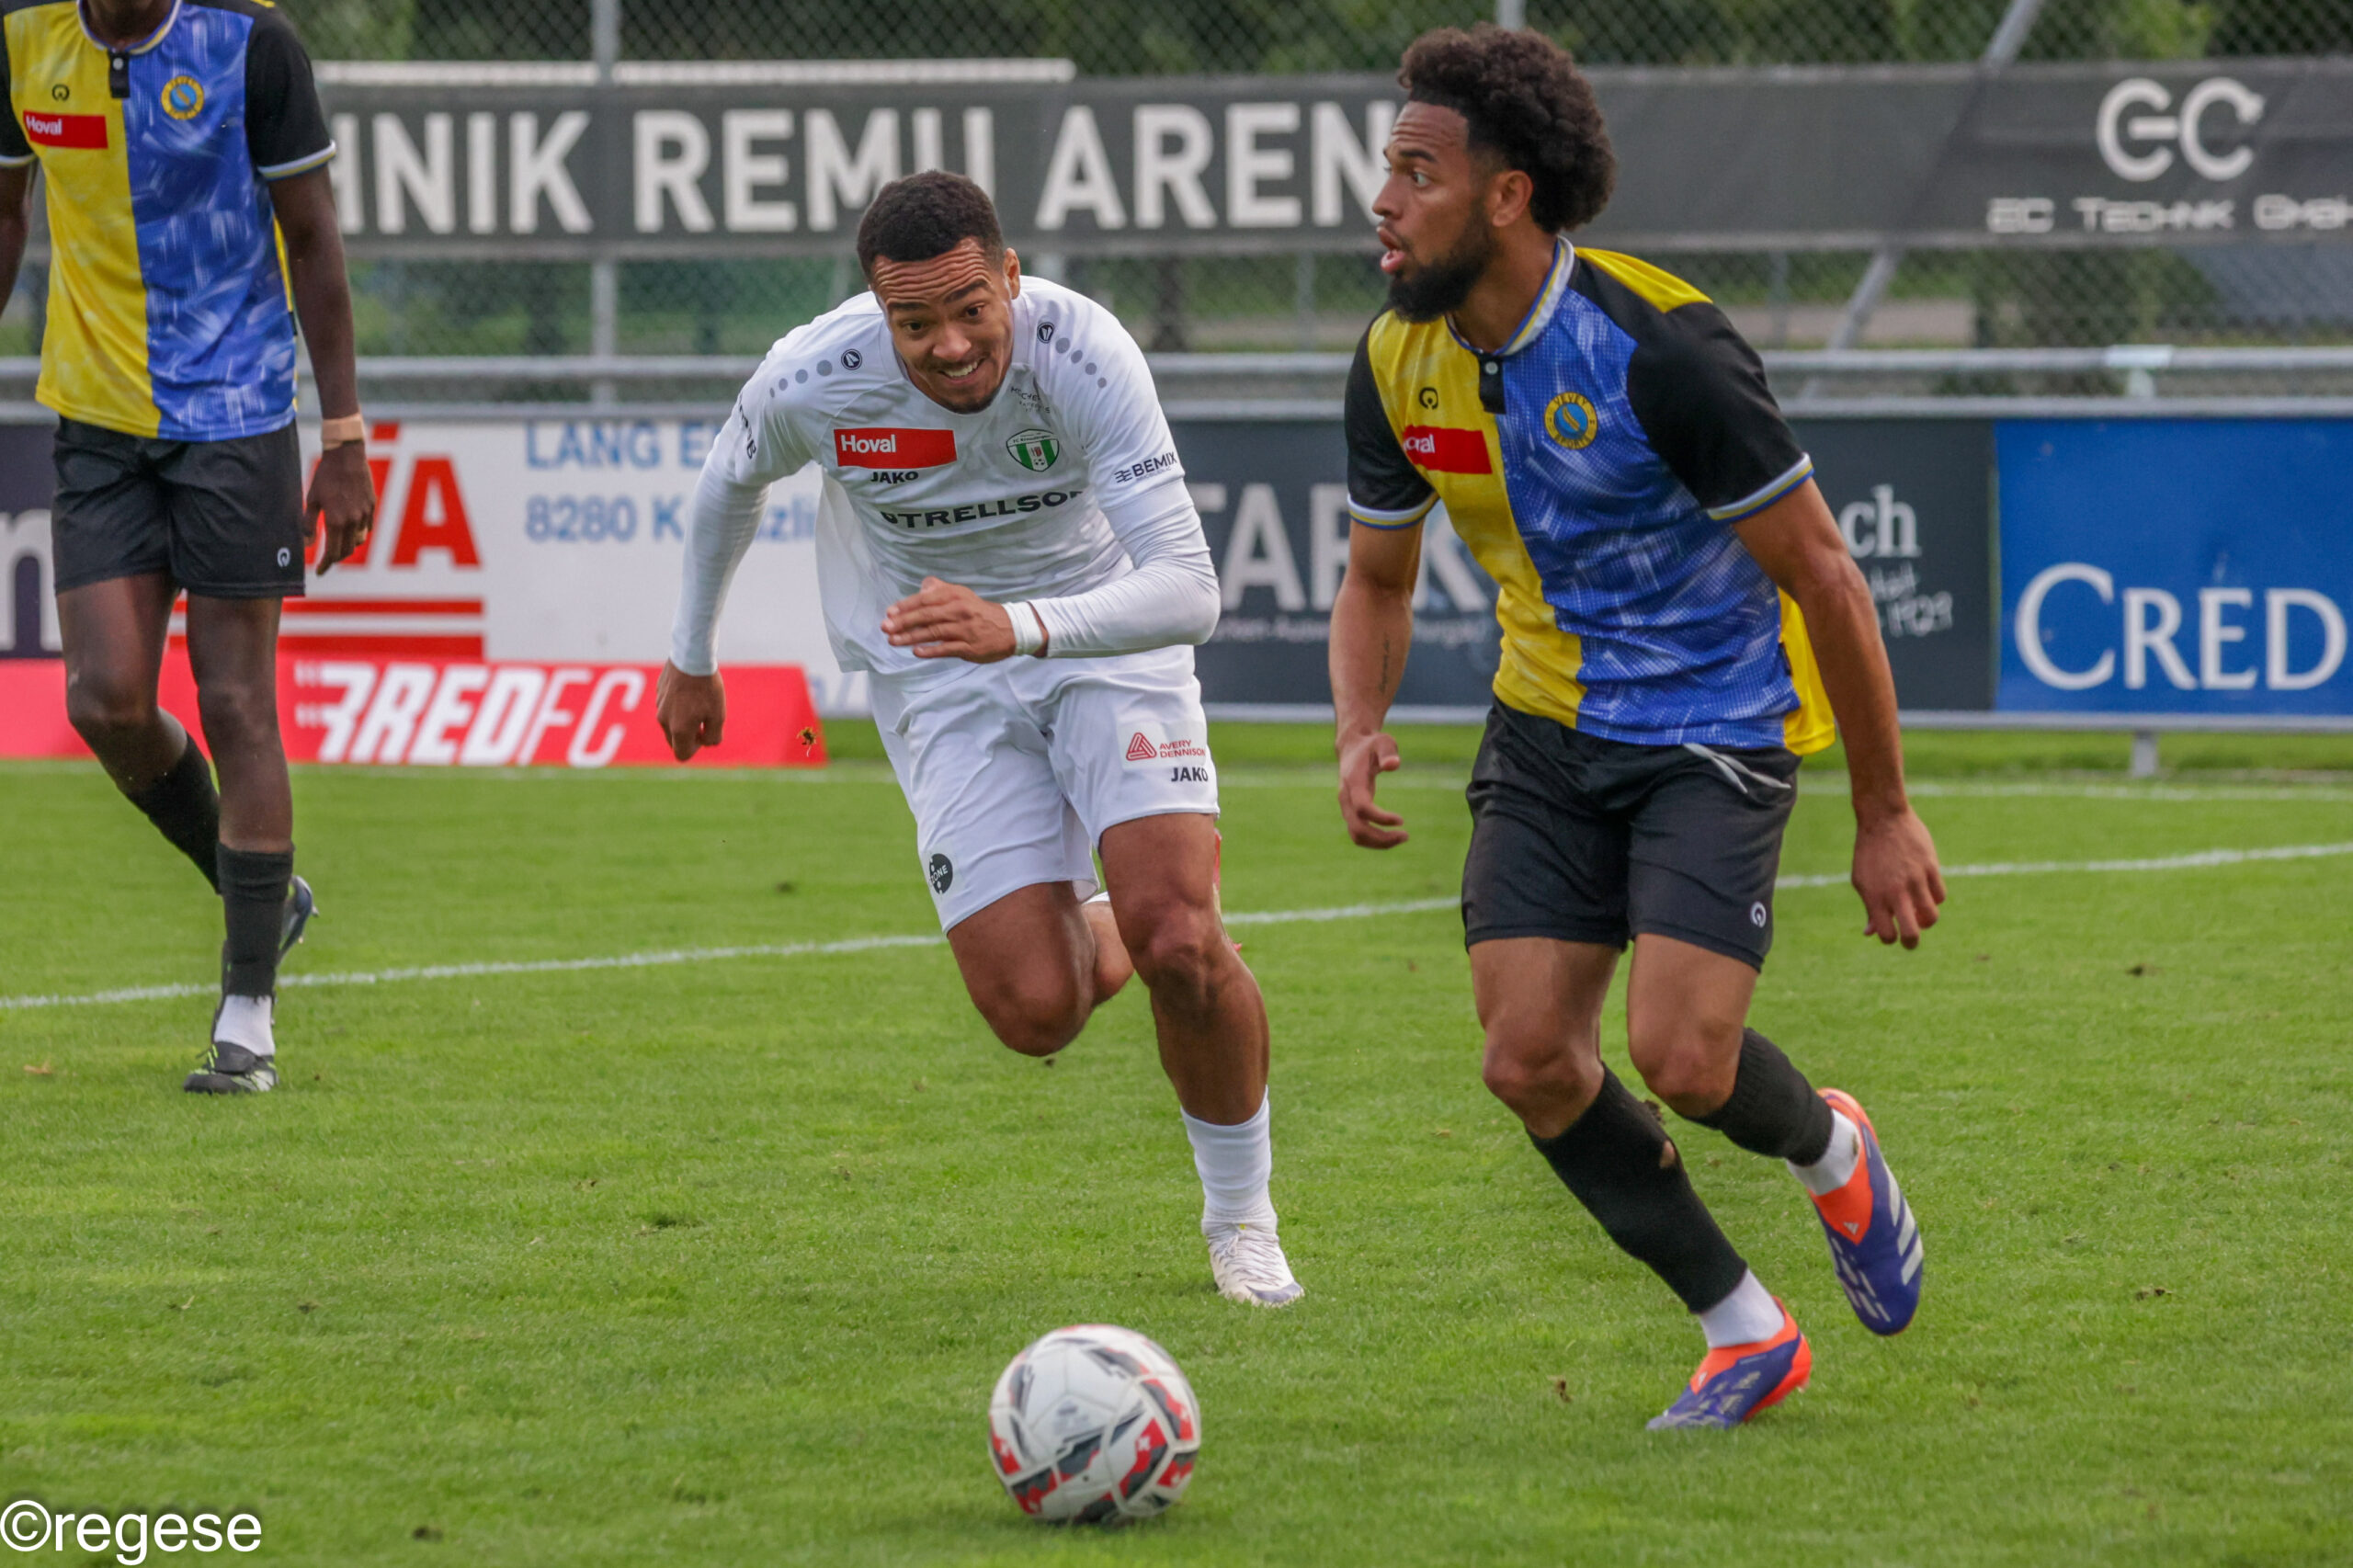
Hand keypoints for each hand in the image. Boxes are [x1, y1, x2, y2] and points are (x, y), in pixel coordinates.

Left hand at [308, 442, 375, 574]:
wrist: (347, 457)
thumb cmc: (325, 476)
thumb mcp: (312, 499)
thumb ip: (309, 523)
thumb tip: (307, 545)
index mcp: (336, 521)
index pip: (332, 552)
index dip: (325, 564)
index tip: (319, 571)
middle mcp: (353, 521)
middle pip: (347, 550)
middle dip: (336, 558)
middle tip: (326, 560)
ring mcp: (365, 514)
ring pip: (358, 540)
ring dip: (348, 546)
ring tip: (338, 544)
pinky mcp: (372, 507)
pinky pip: (367, 528)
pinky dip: (358, 533)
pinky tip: (350, 530)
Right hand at [656, 661, 725, 760]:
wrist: (692, 658)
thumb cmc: (707, 688)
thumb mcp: (718, 715)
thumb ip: (713, 736)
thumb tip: (705, 742)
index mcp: (679, 729)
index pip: (681, 755)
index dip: (695, 749)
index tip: (704, 733)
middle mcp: (664, 720)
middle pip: (674, 741)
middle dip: (688, 736)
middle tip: (704, 719)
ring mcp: (659, 706)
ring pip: (670, 723)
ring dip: (683, 720)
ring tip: (698, 701)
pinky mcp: (658, 693)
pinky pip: (667, 707)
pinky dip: (677, 706)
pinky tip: (690, 690)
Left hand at [882, 577, 1019, 662]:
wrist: (1011, 629)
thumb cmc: (980, 612)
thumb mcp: (962, 595)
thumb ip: (941, 590)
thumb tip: (922, 587)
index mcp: (955, 596)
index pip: (926, 599)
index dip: (906, 606)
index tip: (889, 612)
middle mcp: (959, 610)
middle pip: (927, 615)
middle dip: (904, 622)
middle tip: (885, 627)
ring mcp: (965, 630)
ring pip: (933, 633)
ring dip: (911, 637)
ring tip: (893, 641)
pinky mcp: (970, 647)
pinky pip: (946, 649)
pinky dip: (930, 650)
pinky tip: (916, 652)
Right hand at [1337, 730, 1407, 847]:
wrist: (1352, 747)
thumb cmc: (1371, 745)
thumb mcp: (1383, 742)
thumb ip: (1388, 753)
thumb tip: (1394, 765)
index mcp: (1353, 781)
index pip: (1363, 807)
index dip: (1381, 818)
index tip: (1401, 820)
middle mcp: (1346, 797)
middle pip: (1358, 828)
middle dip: (1381, 838)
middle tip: (1406, 835)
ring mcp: (1346, 806)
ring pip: (1356, 835)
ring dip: (1379, 842)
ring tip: (1403, 837)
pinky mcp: (1350, 812)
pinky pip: (1358, 833)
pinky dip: (1375, 840)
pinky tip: (1393, 835)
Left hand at [1852, 806, 1944, 947]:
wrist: (1883, 819)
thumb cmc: (1869, 852)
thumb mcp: (1861, 881)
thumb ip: (1869, 908)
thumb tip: (1870, 933)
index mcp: (1874, 897)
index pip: (1886, 934)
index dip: (1889, 939)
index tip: (1890, 932)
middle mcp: (1895, 892)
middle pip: (1911, 933)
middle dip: (1911, 943)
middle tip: (1911, 941)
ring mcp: (1915, 880)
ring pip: (1931, 916)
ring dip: (1926, 921)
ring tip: (1920, 915)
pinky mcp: (1931, 867)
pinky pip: (1940, 896)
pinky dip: (1935, 899)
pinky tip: (1927, 894)